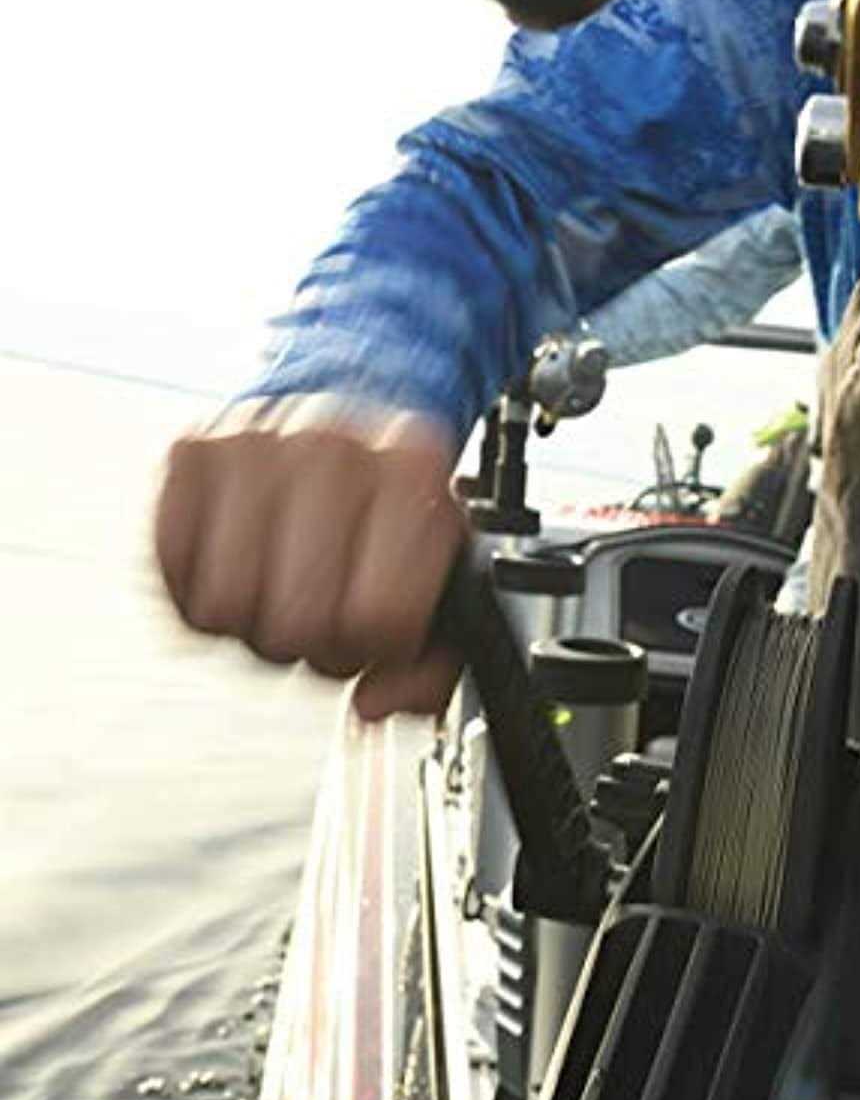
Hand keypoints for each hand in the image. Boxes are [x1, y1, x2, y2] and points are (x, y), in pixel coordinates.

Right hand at [155, 395, 466, 719]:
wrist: (351, 395)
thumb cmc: (396, 499)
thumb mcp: (445, 569)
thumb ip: (435, 660)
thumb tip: (373, 704)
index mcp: (415, 471)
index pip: (378, 616)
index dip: (377, 649)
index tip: (381, 630)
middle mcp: (335, 447)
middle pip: (297, 622)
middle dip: (315, 645)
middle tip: (330, 616)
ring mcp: (255, 444)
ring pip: (227, 607)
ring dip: (255, 624)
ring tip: (285, 592)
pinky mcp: (191, 452)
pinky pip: (174, 575)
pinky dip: (204, 592)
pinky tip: (244, 565)